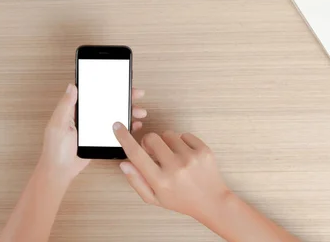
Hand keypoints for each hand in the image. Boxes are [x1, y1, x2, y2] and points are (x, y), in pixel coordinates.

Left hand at [40, 84, 146, 184]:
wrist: (60, 171)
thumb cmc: (55, 149)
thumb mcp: (58, 125)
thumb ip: (65, 105)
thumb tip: (72, 86)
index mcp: (75, 109)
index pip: (94, 93)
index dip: (108, 86)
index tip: (120, 83)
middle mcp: (86, 116)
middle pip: (107, 102)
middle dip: (123, 98)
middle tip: (137, 95)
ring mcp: (94, 127)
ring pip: (113, 115)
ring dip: (127, 112)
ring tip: (139, 112)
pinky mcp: (100, 138)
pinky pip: (114, 129)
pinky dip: (126, 126)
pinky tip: (134, 125)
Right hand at [113, 124, 230, 223]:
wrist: (212, 202)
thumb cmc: (181, 200)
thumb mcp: (154, 198)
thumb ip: (136, 181)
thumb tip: (124, 163)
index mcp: (160, 181)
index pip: (136, 154)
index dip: (123, 137)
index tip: (117, 126)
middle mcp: (175, 168)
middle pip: (151, 138)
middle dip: (149, 143)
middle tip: (155, 154)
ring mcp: (190, 158)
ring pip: (168, 134)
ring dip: (167, 143)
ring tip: (174, 158)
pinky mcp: (203, 150)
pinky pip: (184, 135)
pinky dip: (182, 143)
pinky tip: (186, 156)